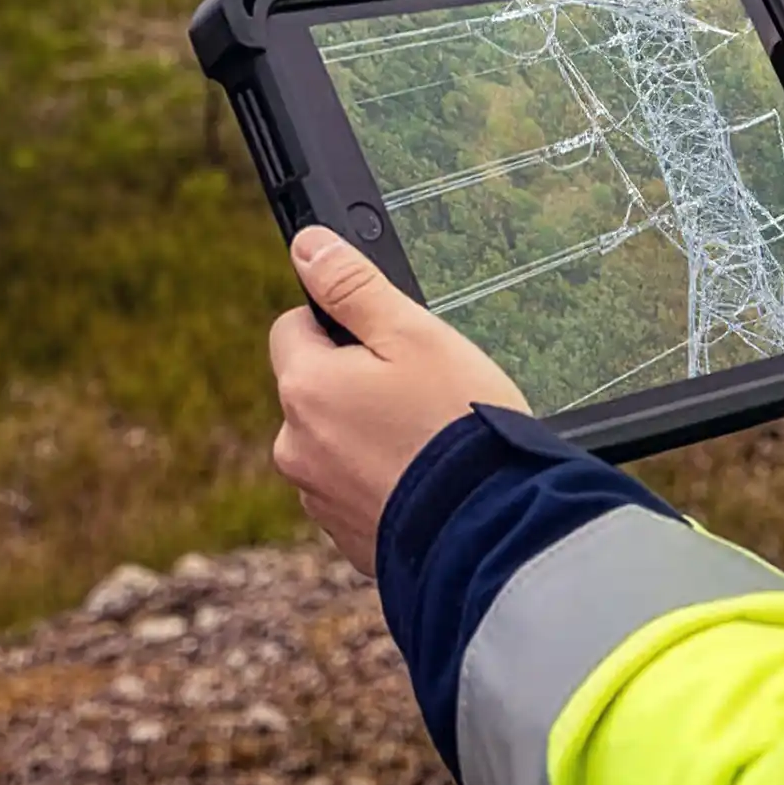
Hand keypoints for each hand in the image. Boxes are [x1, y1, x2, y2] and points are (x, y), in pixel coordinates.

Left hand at [268, 227, 528, 575]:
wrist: (491, 529)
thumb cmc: (457, 426)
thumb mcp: (413, 334)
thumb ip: (353, 286)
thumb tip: (308, 246)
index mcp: (305, 388)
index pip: (293, 328)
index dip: (339, 324)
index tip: (385, 341)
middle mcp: (296, 447)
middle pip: (315, 389)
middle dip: (354, 383)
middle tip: (419, 391)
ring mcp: (318, 498)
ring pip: (334, 442)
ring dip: (367, 436)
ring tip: (427, 440)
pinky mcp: (347, 538)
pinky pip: (355, 491)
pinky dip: (382, 481)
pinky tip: (426, 480)